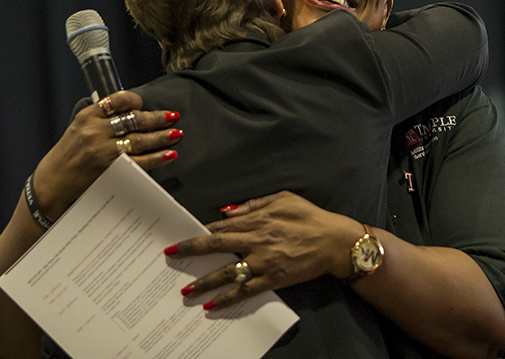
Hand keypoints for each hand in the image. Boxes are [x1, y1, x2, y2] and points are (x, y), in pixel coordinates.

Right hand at [33, 90, 182, 219]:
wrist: (53, 182)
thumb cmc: (69, 154)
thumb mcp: (78, 129)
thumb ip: (100, 119)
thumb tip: (132, 112)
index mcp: (87, 116)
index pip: (117, 100)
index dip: (135, 100)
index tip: (145, 103)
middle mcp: (95, 131)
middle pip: (134, 120)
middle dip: (157, 118)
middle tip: (173, 116)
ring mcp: (103, 150)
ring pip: (140, 140)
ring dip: (161, 137)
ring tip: (176, 133)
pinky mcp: (110, 169)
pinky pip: (140, 161)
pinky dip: (157, 158)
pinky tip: (169, 154)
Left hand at [164, 191, 364, 309]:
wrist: (335, 242)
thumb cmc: (310, 217)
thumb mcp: (283, 199)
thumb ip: (253, 205)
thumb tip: (227, 212)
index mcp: (257, 219)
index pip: (221, 226)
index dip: (200, 231)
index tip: (182, 235)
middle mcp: (256, 241)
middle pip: (216, 246)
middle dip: (190, 250)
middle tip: (169, 255)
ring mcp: (264, 262)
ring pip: (227, 273)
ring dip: (204, 282)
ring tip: (185, 291)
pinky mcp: (273, 279)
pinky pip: (246, 291)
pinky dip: (227, 299)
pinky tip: (212, 305)